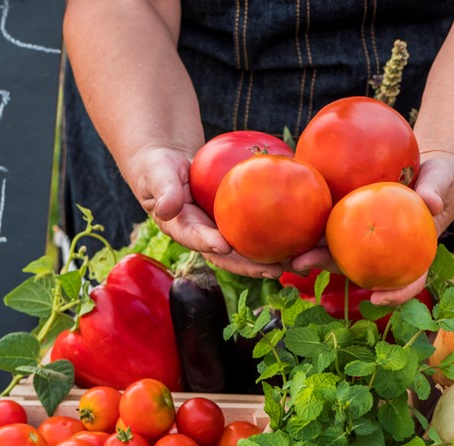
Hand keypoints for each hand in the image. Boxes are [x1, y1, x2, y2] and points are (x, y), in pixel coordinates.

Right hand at [120, 146, 284, 277]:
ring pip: (243, 249)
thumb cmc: (158, 168)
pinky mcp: (230, 223)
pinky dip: (271, 236)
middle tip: (272, 270)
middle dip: (248, 265)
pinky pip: (251, 231)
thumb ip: (164, 189)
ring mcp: (217, 231)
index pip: (194, 238)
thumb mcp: (157, 174)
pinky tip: (295, 238)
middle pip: (226, 255)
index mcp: (180, 228)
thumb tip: (166, 208)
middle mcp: (201, 236)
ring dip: (266, 260)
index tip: (224, 246)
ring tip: (292, 265)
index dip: (208, 243)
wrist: (167, 166)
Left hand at [291, 152, 453, 304]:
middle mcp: (386, 251)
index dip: (394, 293)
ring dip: (312, 253)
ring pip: (338, 250)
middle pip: (357, 266)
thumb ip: (436, 192)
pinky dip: (316, 228)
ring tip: (287, 252)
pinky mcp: (354, 220)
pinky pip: (334, 225)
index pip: (407, 279)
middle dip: (328, 268)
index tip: (377, 298)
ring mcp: (367, 238)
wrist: (427, 171)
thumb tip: (432, 204)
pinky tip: (294, 224)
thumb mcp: (441, 183)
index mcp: (413, 253)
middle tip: (301, 265)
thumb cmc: (439, 180)